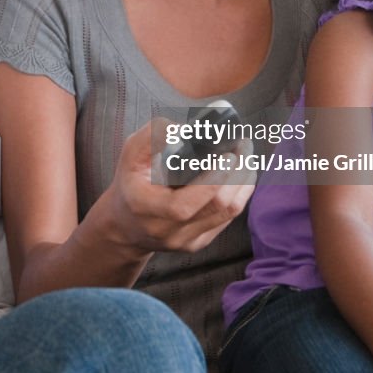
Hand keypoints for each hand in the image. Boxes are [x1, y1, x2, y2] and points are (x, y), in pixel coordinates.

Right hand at [103, 118, 254, 257]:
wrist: (126, 225)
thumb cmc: (130, 184)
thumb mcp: (129, 156)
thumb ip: (152, 137)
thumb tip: (184, 129)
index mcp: (147, 209)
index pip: (185, 204)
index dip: (212, 180)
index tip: (228, 153)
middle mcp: (168, 231)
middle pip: (217, 206)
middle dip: (237, 172)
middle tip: (243, 144)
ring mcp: (186, 240)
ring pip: (229, 212)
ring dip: (244, 180)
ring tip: (246, 155)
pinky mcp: (199, 242)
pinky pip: (228, 217)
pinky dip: (240, 192)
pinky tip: (241, 173)